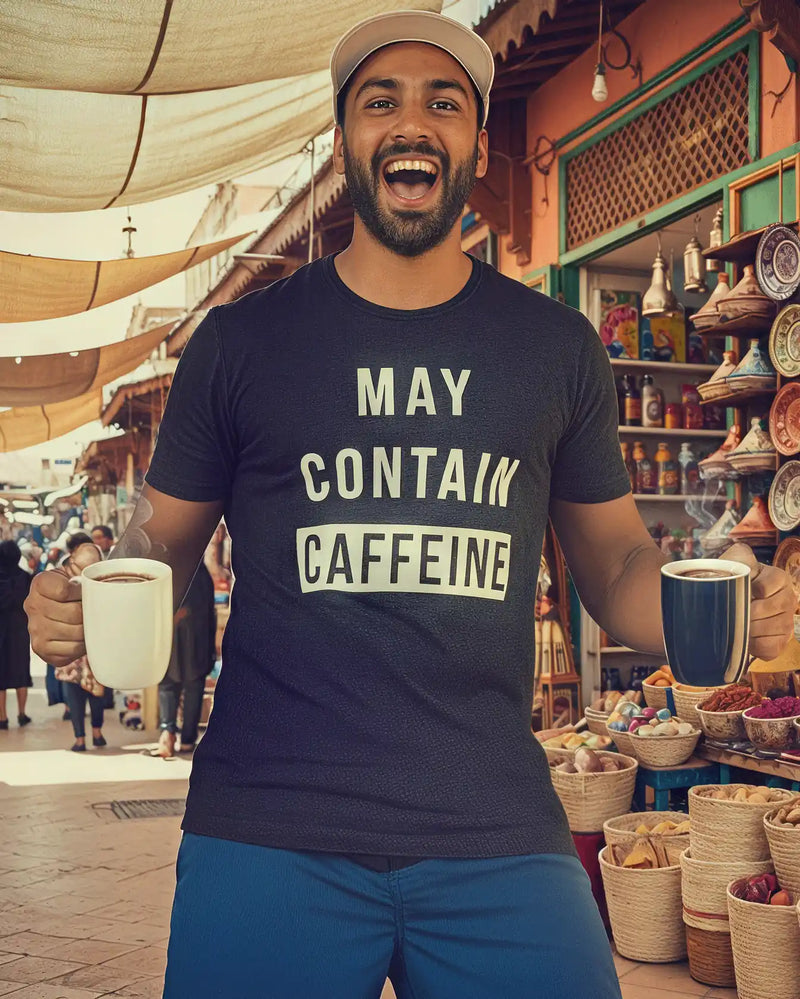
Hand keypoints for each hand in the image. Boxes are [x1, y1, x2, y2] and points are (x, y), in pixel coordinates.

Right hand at [24, 543, 101, 666]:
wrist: (72, 606)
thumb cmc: (80, 584)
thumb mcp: (82, 564)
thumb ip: (87, 554)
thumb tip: (90, 551)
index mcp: (40, 583)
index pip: (64, 590)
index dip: (83, 592)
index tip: (87, 591)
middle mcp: (32, 605)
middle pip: (73, 614)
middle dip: (91, 612)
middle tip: (96, 609)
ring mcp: (35, 630)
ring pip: (74, 634)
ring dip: (89, 629)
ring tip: (92, 621)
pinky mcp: (43, 650)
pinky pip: (70, 651)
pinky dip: (83, 646)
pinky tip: (83, 636)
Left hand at [724, 542, 794, 660]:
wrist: (723, 601)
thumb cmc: (730, 580)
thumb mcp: (734, 561)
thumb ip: (741, 554)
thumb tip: (744, 554)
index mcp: (779, 578)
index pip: (766, 586)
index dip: (750, 590)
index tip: (738, 591)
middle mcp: (788, 599)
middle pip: (772, 608)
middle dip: (748, 611)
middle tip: (732, 611)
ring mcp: (787, 622)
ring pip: (774, 628)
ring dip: (751, 628)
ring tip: (737, 624)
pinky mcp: (780, 642)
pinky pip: (771, 648)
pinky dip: (754, 646)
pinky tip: (745, 638)